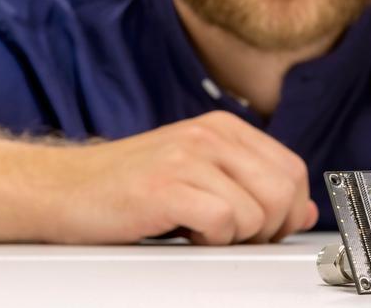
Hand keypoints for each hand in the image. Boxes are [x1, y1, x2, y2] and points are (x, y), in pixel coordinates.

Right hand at [47, 111, 317, 244]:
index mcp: (225, 128)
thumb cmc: (133, 185)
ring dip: (236, 237)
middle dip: (270, 227)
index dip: (290, 209)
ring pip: (258, 211)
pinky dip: (211, 241)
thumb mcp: (203, 178)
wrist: (66, 188)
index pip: (293, 169)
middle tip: (237, 237)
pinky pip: (223, 223)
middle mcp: (212, 135)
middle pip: (284, 190)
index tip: (267, 228)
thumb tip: (305, 211)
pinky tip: (186, 234)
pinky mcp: (166, 185)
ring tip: (203, 231)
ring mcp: (189, 156)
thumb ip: (255, 188)